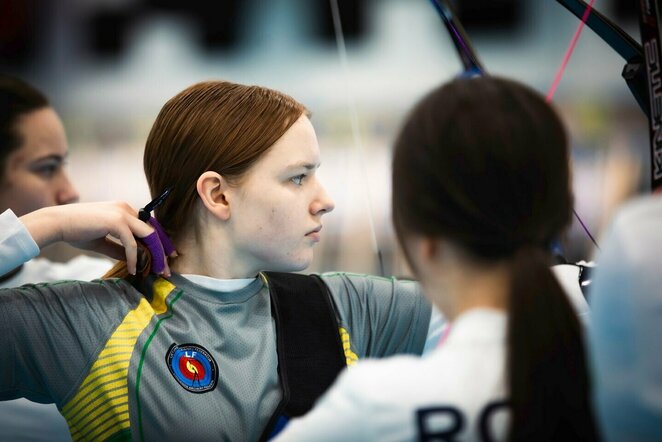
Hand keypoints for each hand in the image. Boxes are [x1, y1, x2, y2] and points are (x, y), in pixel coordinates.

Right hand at [19, 202, 175, 275]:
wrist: (56, 223)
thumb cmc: (76, 231)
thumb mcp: (102, 241)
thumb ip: (119, 249)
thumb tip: (134, 260)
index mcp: (124, 210)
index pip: (149, 227)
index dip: (159, 243)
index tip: (166, 259)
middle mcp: (126, 209)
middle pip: (153, 231)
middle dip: (162, 251)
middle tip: (167, 269)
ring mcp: (122, 213)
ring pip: (148, 236)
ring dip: (155, 255)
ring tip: (156, 272)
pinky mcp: (116, 222)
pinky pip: (132, 244)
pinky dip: (134, 258)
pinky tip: (133, 270)